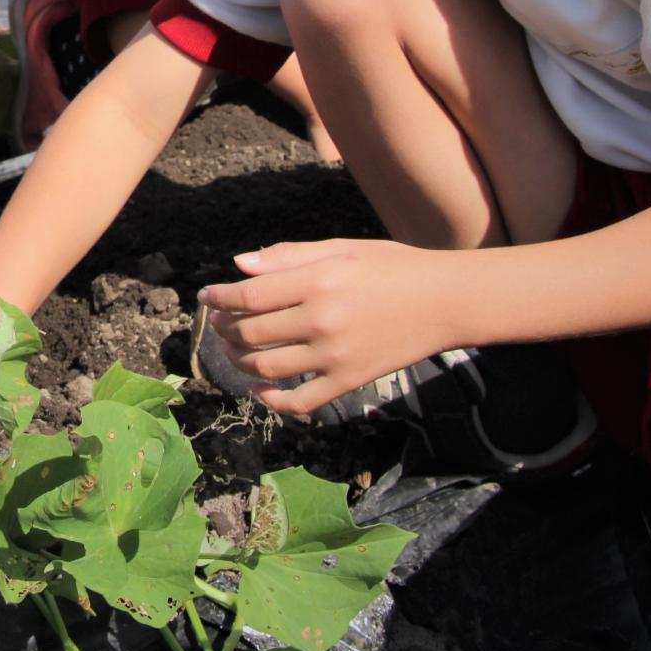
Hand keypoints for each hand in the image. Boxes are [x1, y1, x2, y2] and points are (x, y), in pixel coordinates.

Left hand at [198, 238, 454, 418]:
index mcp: (317, 281)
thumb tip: (239, 265)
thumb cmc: (392, 267)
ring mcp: (335, 356)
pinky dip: (273, 400)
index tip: (206, 297)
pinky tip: (259, 389)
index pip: (248, 295)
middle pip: (251, 332)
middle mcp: (322, 320)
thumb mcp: (342, 248)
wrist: (445, 301)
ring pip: (267, 366)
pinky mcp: (349, 381)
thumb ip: (289, 256)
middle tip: (218, 322)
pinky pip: (301, 402)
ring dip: (238, 361)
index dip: (219, 298)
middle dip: (224, 328)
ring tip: (231, 350)